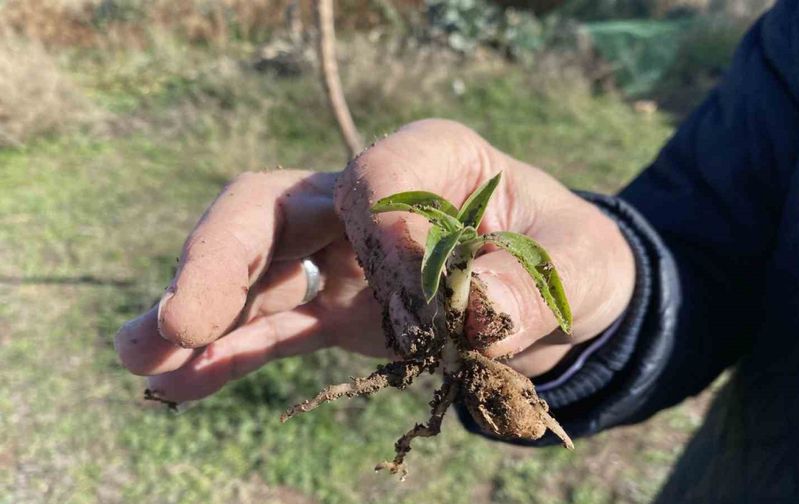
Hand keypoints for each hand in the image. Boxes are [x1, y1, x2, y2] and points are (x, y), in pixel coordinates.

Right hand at [115, 119, 634, 401]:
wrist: (564, 298)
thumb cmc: (571, 262)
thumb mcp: (577, 267)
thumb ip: (533, 284)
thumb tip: (472, 313)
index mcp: (436, 162)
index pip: (379, 174)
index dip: (385, 227)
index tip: (417, 284)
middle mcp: (374, 197)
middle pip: (278, 206)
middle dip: (225, 258)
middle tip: (183, 319)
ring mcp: (345, 254)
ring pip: (256, 266)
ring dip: (200, 310)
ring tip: (141, 357)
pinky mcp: (340, 307)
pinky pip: (275, 325)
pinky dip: (229, 352)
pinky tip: (177, 386)